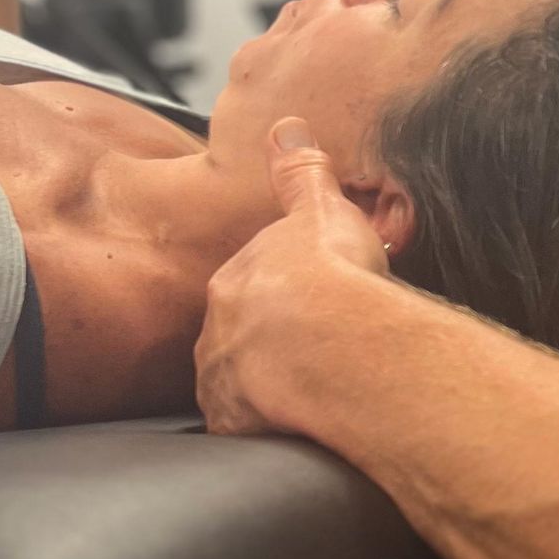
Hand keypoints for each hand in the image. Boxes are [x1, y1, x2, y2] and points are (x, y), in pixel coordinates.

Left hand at [197, 121, 390, 436]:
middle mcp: (217, 333)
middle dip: (268, 346)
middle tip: (315, 352)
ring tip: (312, 395)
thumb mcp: (323, 209)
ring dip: (266, 391)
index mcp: (233, 281)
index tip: (309, 308)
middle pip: (238, 339)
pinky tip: (301, 430)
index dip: (281, 299)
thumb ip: (302, 173)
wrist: (340, 347)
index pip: (248, 289)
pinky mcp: (238, 428)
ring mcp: (224, 383)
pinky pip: (249, 431)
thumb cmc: (335, 277)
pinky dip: (270, 430)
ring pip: (239, 387)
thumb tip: (286, 127)